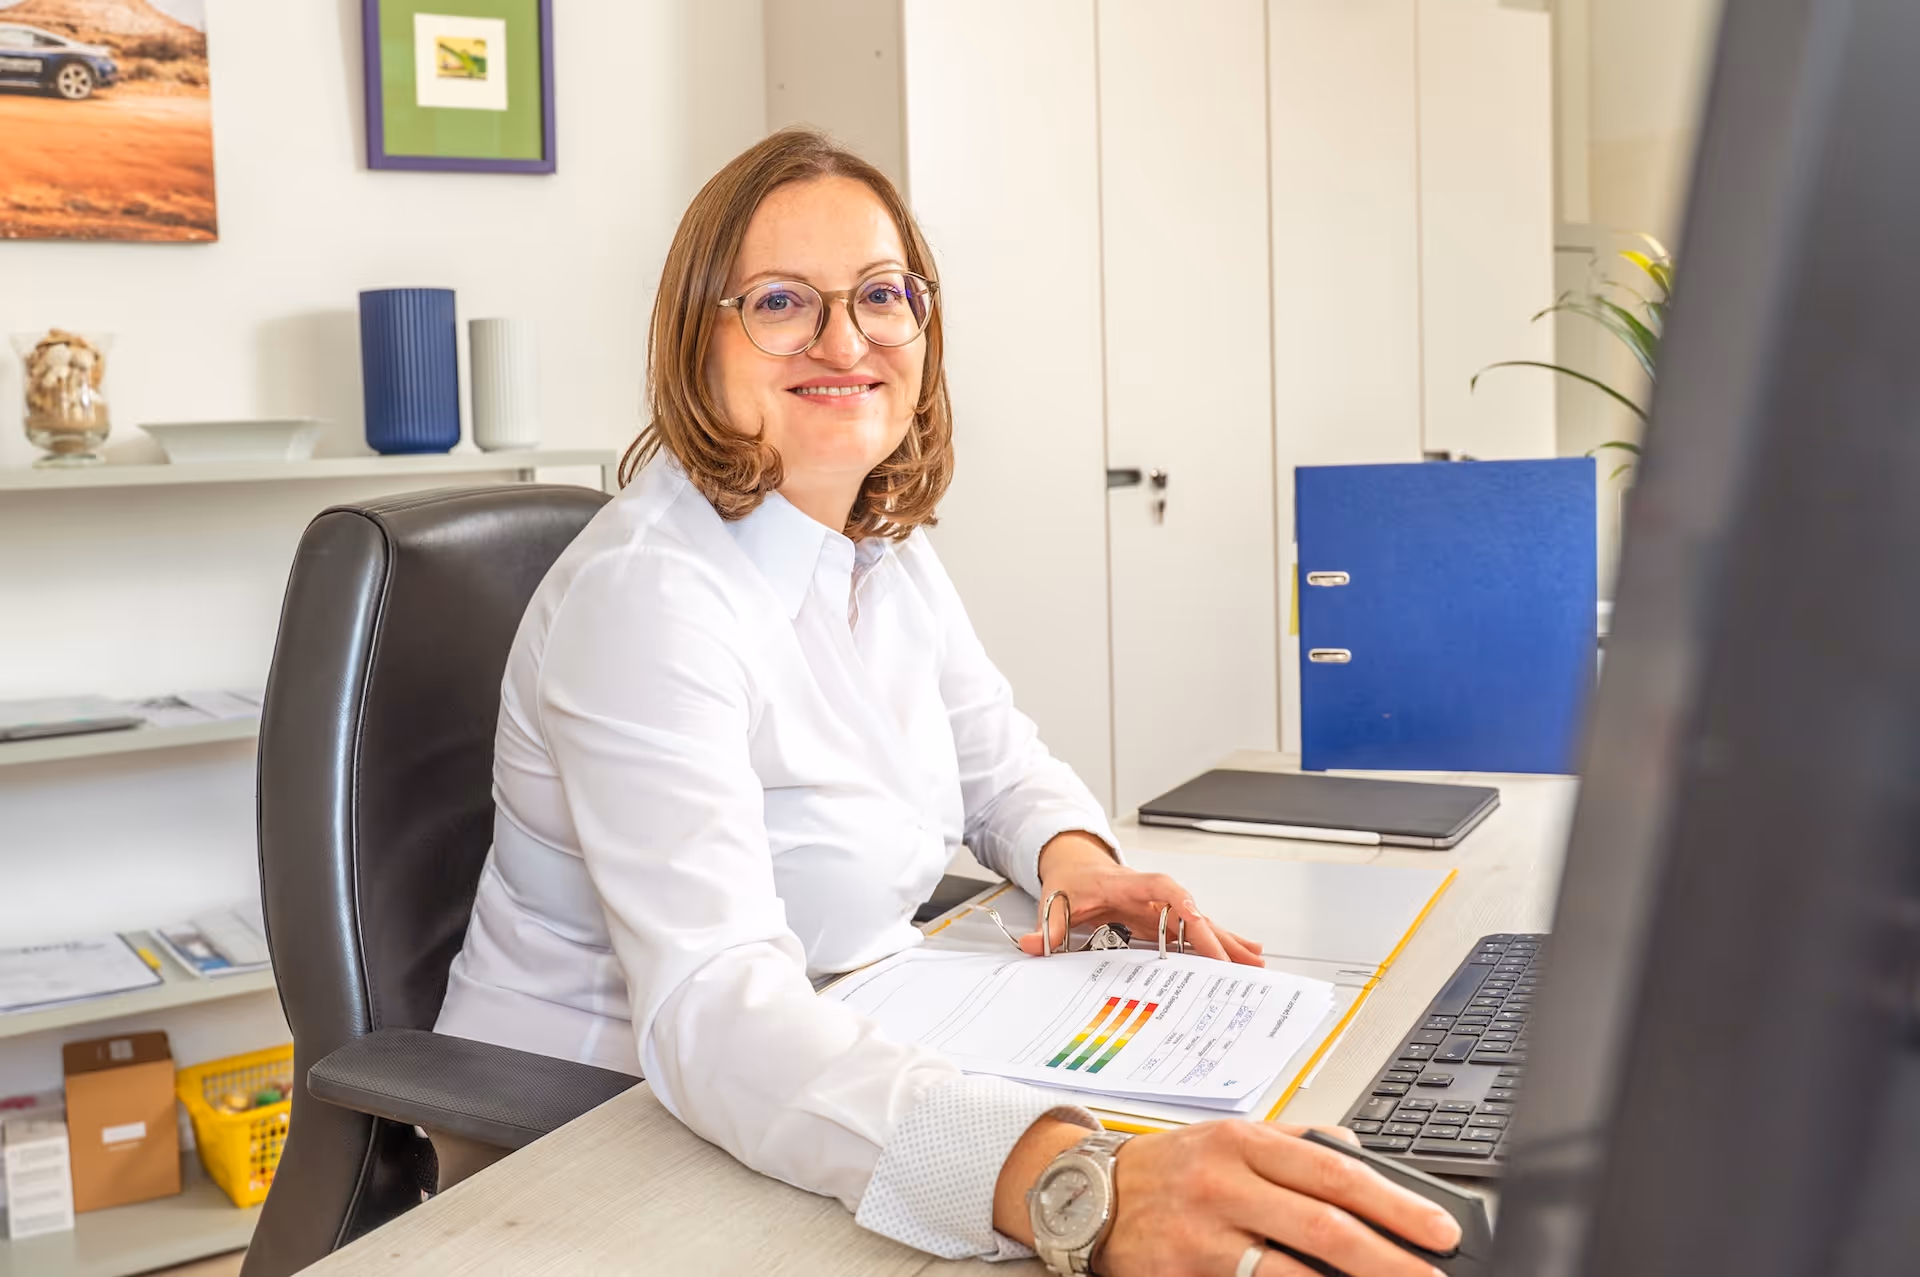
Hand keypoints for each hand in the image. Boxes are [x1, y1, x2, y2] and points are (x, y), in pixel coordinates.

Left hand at [1029, 832, 1263, 965]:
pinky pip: (1196, 930)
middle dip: (1215, 936)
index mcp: (1126, 884)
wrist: (1074, 860)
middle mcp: (1150, 894)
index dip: (1179, 902)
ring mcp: (1161, 906)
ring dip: (1227, 941)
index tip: (1196, 918)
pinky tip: (1245, 952)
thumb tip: (1031, 945)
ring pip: (1200, 923)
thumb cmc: (1071, 879)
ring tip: (1255, 962)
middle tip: (1239, 961)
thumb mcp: (1054, 900)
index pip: (1159, 888)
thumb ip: (1046, 926)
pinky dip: (1220, 941)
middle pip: (1190, 911)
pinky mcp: (1164, 917)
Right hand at [1099, 1122, 1461, 1276]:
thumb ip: (1298, 1141)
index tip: (1440, 1230)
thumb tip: (1363, 1156)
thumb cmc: (1172, 1166)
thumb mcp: (1232, 1134)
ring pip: (1289, 1275)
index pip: (1335, 1172)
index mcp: (1244, 1143)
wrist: (1087, 1194)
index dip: (1395, 1204)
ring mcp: (1202, 1238)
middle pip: (1323, 1228)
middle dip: (1389, 1260)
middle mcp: (1223, 1186)